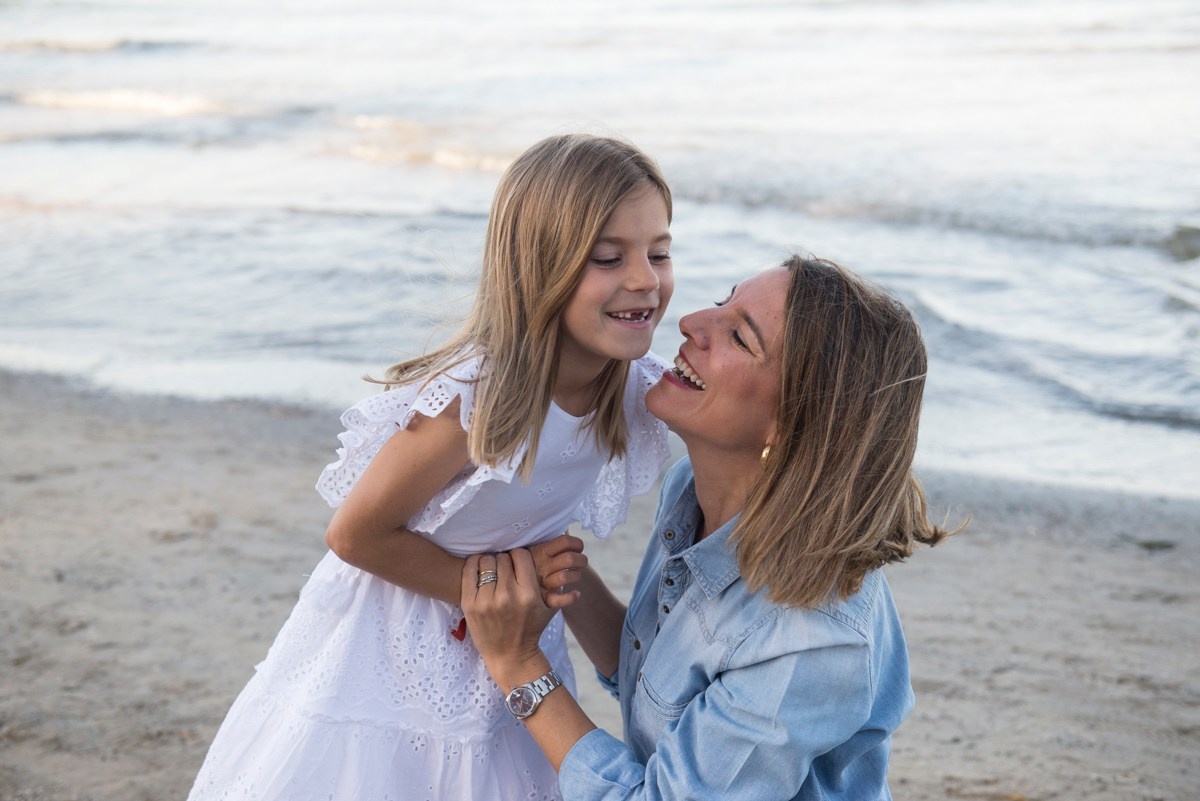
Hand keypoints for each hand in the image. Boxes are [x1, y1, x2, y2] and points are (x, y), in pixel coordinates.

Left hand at [462, 550, 556, 685]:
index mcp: (528, 594)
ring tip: (492, 571)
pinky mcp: (469, 604)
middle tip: (505, 569)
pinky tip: (478, 568)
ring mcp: (486, 600)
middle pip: (503, 558)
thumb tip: (568, 568)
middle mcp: (507, 595)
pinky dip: (473, 565)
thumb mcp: (550, 608)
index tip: (518, 563)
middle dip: (505, 561)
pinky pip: (468, 572)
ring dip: (490, 563)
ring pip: (486, 562)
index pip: (521, 555)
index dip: (520, 556)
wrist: (509, 655)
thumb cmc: (531, 628)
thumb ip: (558, 586)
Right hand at [527, 533, 586, 608]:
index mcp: (541, 550)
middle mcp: (543, 565)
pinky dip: (570, 598)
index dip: (576, 543)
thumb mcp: (531, 548)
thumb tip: (562, 528)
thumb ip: (546, 541)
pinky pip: (557, 600)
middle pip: (569, 559)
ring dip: (576, 575)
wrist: (508, 583)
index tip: (578, 547)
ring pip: (566, 576)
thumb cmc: (524, 562)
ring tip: (575, 573)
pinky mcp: (543, 597)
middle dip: (580, 559)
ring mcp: (543, 582)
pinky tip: (576, 594)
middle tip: (580, 561)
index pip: (564, 541)